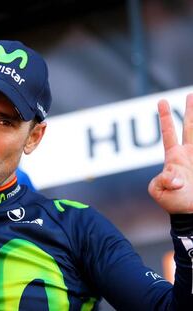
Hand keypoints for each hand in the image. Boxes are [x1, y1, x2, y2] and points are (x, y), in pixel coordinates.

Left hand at [148, 94, 192, 213]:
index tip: (162, 101)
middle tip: (190, 94)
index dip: (165, 117)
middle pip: (189, 127)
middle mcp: (187, 154)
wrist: (191, 213)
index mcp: (173, 157)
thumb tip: (173, 177)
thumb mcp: (160, 191)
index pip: (168, 132)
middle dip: (190, 111)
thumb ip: (163, 182)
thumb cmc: (173, 202)